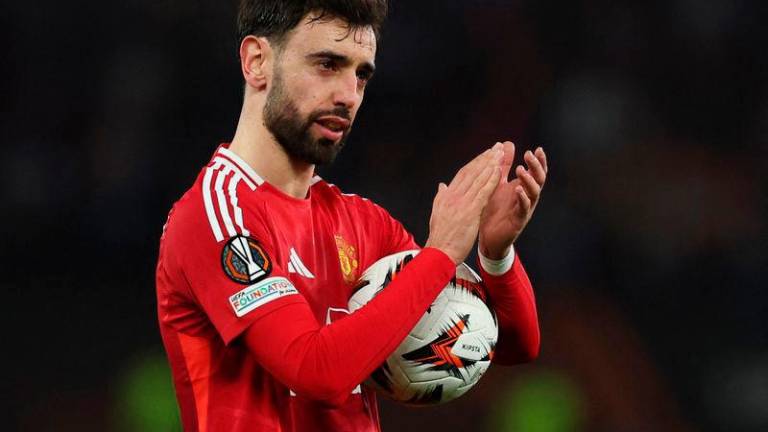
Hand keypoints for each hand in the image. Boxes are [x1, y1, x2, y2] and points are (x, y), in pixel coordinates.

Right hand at [425, 144, 502, 264]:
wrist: (439, 252)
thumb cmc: (440, 237)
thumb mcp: (437, 213)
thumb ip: (441, 197)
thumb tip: (442, 185)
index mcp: (446, 196)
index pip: (463, 174)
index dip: (475, 163)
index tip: (485, 154)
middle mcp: (453, 195)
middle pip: (471, 172)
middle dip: (485, 158)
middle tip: (496, 148)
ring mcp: (461, 202)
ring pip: (478, 179)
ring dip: (490, 165)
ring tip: (500, 154)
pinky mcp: (470, 211)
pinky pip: (483, 192)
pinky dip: (491, 180)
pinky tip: (499, 171)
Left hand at [479, 142, 547, 258]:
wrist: (488, 236)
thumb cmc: (495, 209)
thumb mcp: (498, 183)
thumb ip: (504, 165)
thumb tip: (508, 143)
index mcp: (523, 188)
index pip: (536, 172)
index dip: (539, 161)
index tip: (538, 149)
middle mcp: (528, 197)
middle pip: (539, 179)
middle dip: (536, 166)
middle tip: (529, 155)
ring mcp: (525, 209)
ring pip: (534, 193)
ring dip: (529, 180)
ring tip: (520, 170)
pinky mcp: (519, 221)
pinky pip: (524, 209)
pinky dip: (523, 198)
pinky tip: (518, 190)